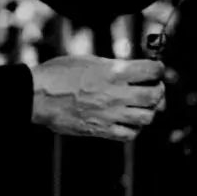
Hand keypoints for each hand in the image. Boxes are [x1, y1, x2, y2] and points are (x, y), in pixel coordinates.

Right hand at [29, 56, 166, 140]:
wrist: (38, 95)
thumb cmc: (59, 73)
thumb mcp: (90, 61)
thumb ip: (114, 66)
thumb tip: (133, 71)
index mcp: (114, 71)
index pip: (153, 70)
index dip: (159, 69)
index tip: (156, 70)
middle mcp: (116, 93)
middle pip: (155, 96)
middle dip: (158, 91)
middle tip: (154, 89)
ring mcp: (110, 114)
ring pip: (146, 117)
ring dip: (148, 111)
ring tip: (141, 106)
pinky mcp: (101, 130)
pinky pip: (130, 134)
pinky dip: (134, 128)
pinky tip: (128, 121)